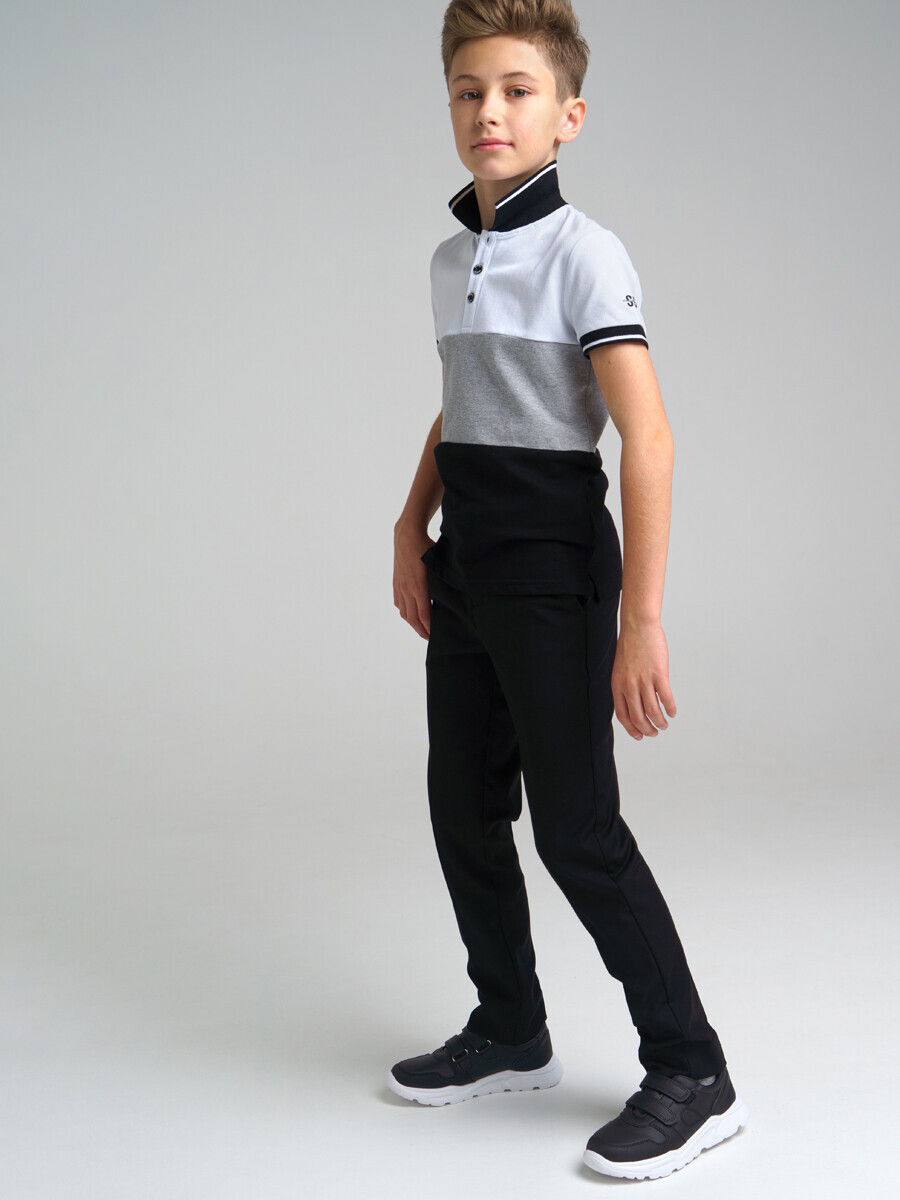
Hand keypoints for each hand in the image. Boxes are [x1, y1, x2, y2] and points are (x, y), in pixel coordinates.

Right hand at [393, 525, 434, 639]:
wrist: (407, 536)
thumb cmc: (427, 548)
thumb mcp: (438, 565)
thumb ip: (443, 582)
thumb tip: (455, 595)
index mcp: (419, 587)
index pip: (424, 615)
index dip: (429, 628)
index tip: (436, 636)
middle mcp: (407, 590)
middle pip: (412, 619)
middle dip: (421, 631)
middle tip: (430, 639)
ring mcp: (400, 587)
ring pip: (404, 612)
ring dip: (412, 624)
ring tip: (421, 629)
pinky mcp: (396, 583)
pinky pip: (398, 603)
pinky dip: (405, 612)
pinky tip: (410, 614)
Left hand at [611, 621, 676, 740]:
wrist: (638, 626)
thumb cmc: (631, 646)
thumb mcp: (620, 669)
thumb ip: (624, 686)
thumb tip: (634, 703)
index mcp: (617, 685)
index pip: (623, 715)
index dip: (631, 729)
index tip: (639, 735)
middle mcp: (628, 685)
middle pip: (638, 717)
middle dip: (647, 730)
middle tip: (654, 733)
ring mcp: (644, 680)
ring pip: (652, 711)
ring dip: (659, 722)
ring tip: (664, 725)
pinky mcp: (659, 674)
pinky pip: (666, 698)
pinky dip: (670, 708)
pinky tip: (672, 712)